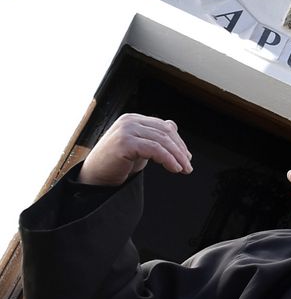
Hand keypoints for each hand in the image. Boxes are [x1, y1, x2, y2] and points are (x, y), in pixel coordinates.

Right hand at [79, 113, 193, 186]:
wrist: (95, 179)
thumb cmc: (116, 164)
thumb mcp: (139, 146)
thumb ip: (153, 135)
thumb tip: (173, 125)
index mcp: (133, 119)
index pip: (163, 126)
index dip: (178, 141)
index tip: (186, 156)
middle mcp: (129, 121)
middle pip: (165, 132)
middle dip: (180, 149)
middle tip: (188, 164)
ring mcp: (126, 130)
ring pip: (162, 141)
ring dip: (177, 156)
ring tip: (184, 169)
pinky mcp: (125, 142)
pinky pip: (155, 149)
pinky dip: (168, 159)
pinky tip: (175, 168)